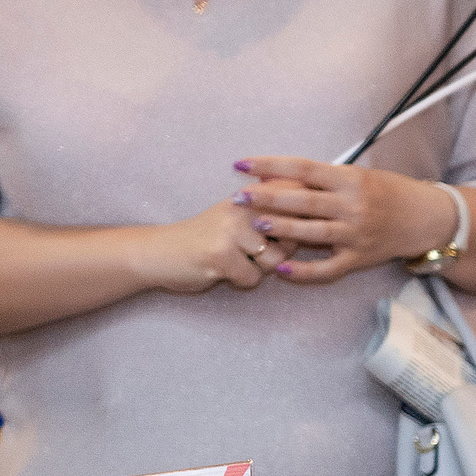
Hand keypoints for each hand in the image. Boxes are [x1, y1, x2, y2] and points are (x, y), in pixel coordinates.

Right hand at [126, 200, 291, 295]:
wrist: (160, 252)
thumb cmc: (208, 239)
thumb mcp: (239, 216)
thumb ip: (273, 215)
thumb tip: (315, 224)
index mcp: (250, 195)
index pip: (295, 202)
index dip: (301, 222)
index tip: (293, 229)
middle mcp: (242, 206)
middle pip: (291, 238)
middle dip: (279, 252)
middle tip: (249, 250)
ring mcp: (230, 230)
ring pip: (274, 262)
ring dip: (258, 269)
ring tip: (234, 258)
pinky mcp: (220, 254)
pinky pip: (252, 278)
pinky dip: (240, 280)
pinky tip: (221, 269)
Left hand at [234, 157, 458, 283]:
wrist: (426, 219)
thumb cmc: (389, 192)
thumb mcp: (360, 176)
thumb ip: (325, 178)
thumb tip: (282, 175)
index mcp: (350, 179)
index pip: (302, 168)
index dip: (270, 165)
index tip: (241, 164)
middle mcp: (352, 206)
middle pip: (302, 200)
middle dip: (267, 198)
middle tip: (239, 198)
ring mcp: (356, 234)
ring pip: (311, 233)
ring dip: (281, 229)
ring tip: (256, 225)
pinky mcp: (359, 258)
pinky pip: (327, 269)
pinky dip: (304, 272)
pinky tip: (281, 269)